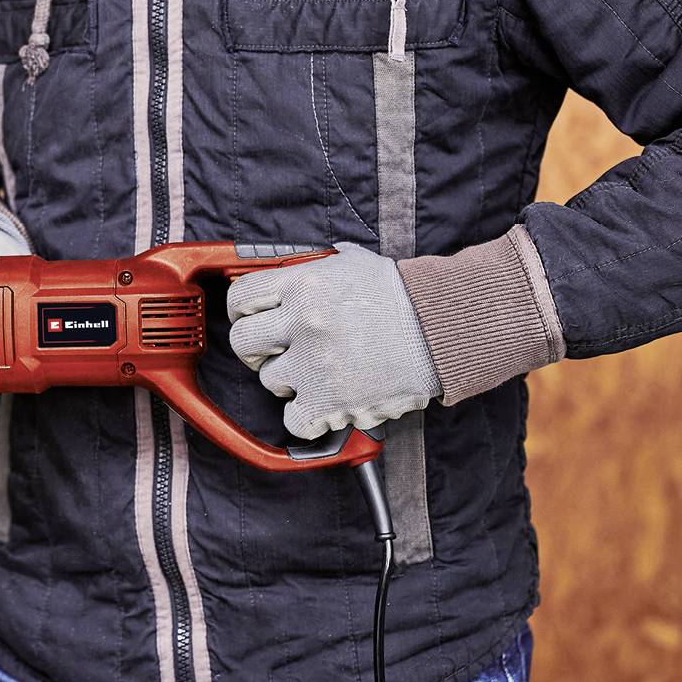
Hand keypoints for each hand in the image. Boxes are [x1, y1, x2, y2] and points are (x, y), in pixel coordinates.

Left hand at [225, 241, 441, 440]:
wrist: (442, 330)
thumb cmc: (402, 296)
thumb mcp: (353, 263)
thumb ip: (317, 265)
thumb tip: (299, 262)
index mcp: (301, 284)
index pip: (240, 298)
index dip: (240, 311)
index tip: (249, 319)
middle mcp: (301, 322)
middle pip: (243, 343)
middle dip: (256, 350)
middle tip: (276, 351)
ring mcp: (314, 364)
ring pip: (269, 381)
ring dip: (289, 380)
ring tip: (319, 372)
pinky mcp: (331, 401)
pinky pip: (292, 420)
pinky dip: (305, 417)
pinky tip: (322, 403)